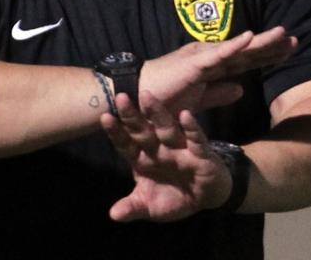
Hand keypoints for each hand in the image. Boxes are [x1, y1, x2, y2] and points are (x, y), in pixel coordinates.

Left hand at [101, 91, 231, 222]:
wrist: (206, 198)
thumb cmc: (173, 197)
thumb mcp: (150, 207)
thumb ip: (133, 207)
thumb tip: (113, 215)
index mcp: (143, 159)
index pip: (126, 144)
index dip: (116, 132)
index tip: (104, 117)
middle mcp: (158, 149)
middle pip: (143, 130)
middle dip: (132, 115)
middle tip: (120, 96)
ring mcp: (179, 148)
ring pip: (166, 128)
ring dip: (157, 113)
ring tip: (147, 96)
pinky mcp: (200, 153)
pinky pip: (195, 139)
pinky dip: (191, 127)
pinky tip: (185, 114)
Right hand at [140, 26, 295, 112]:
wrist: (136, 98)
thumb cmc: (162, 100)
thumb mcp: (197, 100)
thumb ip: (219, 93)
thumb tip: (242, 89)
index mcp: (211, 67)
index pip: (244, 60)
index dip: (267, 55)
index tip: (289, 51)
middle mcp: (209, 57)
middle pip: (246, 51)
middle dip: (271, 46)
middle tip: (295, 39)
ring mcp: (202, 58)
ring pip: (237, 49)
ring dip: (260, 42)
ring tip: (282, 34)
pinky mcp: (193, 64)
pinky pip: (218, 54)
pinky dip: (234, 45)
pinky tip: (250, 38)